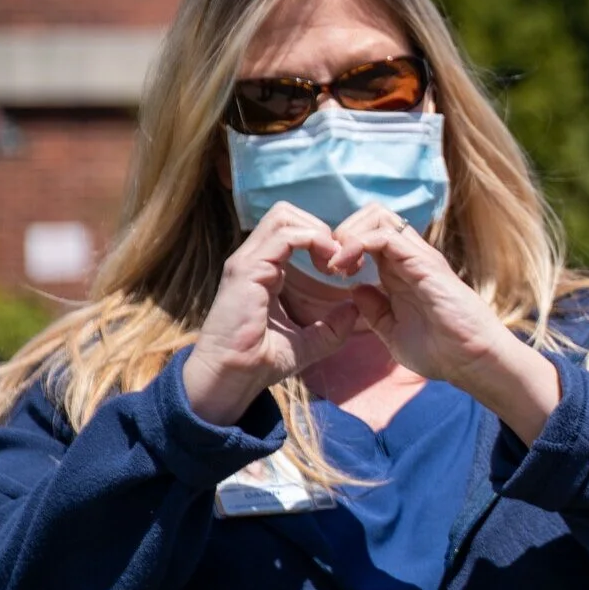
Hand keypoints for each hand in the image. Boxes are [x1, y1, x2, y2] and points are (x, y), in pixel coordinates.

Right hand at [183, 203, 362, 425]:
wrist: (234, 377)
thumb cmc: (263, 361)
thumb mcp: (310, 341)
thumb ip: (332, 326)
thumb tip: (354, 309)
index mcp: (265, 269)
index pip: (292, 229)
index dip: (323, 239)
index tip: (345, 267)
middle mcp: (254, 258)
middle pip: (287, 212)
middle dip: (321, 228)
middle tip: (342, 261)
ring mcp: (248, 260)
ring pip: (284, 215)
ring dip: (319, 233)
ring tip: (335, 263)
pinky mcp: (247, 268)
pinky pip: (285, 235)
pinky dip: (313, 242)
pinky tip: (328, 267)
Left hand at [328, 207, 560, 440]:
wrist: (472, 361)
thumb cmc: (441, 351)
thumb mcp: (393, 332)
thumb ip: (374, 310)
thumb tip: (355, 289)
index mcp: (401, 271)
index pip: (368, 235)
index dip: (343, 245)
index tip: (331, 273)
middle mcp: (409, 258)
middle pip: (372, 215)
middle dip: (343, 231)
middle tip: (331, 264)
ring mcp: (417, 257)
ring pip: (377, 216)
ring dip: (349, 234)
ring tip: (338, 265)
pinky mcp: (423, 262)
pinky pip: (384, 235)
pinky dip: (357, 244)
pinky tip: (347, 269)